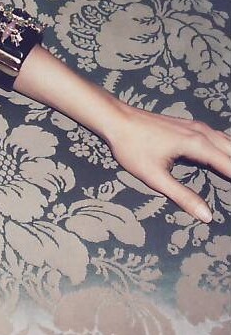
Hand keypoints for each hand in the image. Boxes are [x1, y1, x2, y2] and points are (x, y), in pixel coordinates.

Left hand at [100, 100, 230, 221]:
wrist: (116, 118)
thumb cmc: (131, 147)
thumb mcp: (154, 176)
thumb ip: (182, 196)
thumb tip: (207, 216)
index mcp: (197, 145)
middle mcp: (203, 133)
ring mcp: (198, 127)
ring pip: (229, 143)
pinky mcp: (192, 126)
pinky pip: (221, 138)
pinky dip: (230, 150)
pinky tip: (228, 158)